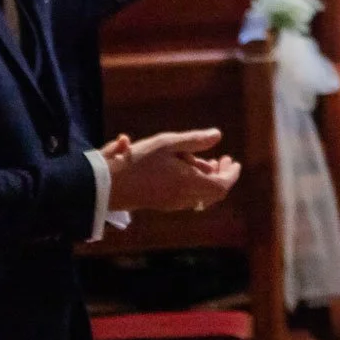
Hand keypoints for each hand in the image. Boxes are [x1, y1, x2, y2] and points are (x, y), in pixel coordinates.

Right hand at [104, 129, 241, 212]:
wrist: (106, 186)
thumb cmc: (137, 161)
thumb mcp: (166, 144)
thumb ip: (194, 141)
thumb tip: (218, 136)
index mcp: (188, 184)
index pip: (222, 186)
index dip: (231, 174)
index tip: (233, 161)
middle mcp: (183, 198)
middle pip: (213, 193)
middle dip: (221, 175)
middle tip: (222, 159)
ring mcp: (171, 204)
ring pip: (199, 194)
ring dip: (206, 178)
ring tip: (206, 160)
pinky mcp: (160, 204)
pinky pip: (186, 196)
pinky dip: (193, 183)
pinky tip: (186, 167)